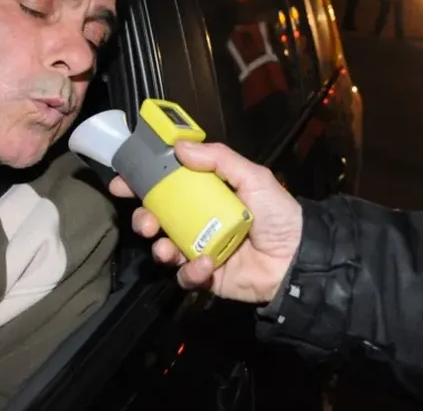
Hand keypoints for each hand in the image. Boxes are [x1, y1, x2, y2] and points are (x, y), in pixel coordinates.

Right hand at [109, 141, 302, 303]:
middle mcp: (201, 220)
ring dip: (159, 247)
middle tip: (146, 221)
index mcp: (209, 194)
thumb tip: (180, 147)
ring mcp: (202, 248)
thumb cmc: (279, 214)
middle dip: (144, 218)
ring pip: (165, 248)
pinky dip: (191, 271)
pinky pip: (187, 276)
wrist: (299, 257)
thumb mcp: (253, 177)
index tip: (123, 181)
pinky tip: (207, 264)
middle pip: (159, 217)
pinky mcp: (208, 276)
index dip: (143, 182)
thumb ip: (219, 159)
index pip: (169, 185)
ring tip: (166, 247)